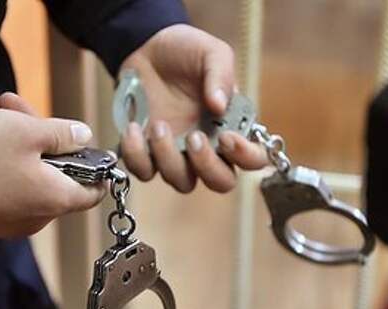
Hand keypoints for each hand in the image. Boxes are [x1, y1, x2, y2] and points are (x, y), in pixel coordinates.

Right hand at [0, 91, 105, 237]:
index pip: (93, 192)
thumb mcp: (27, 132)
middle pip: (54, 172)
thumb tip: (83, 136)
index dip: (96, 166)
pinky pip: (3, 183)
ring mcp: (8, 220)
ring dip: (14, 137)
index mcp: (56, 200)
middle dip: (40, 134)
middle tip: (19, 105)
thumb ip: (63, 134)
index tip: (87, 145)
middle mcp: (36, 217)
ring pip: (25, 172)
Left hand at [119, 24, 266, 192]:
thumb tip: (219, 105)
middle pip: (220, 182)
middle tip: (194, 138)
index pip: (252, 158)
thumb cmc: (185, 52)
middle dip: (208, 167)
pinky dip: (136, 155)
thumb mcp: (211, 53)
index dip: (246, 157)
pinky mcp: (147, 153)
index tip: (227, 136)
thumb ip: (221, 75)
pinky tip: (134, 128)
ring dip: (169, 160)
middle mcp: (208, 146)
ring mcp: (177, 153)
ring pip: (182, 182)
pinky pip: (143, 171)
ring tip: (158, 126)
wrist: (146, 47)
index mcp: (231, 126)